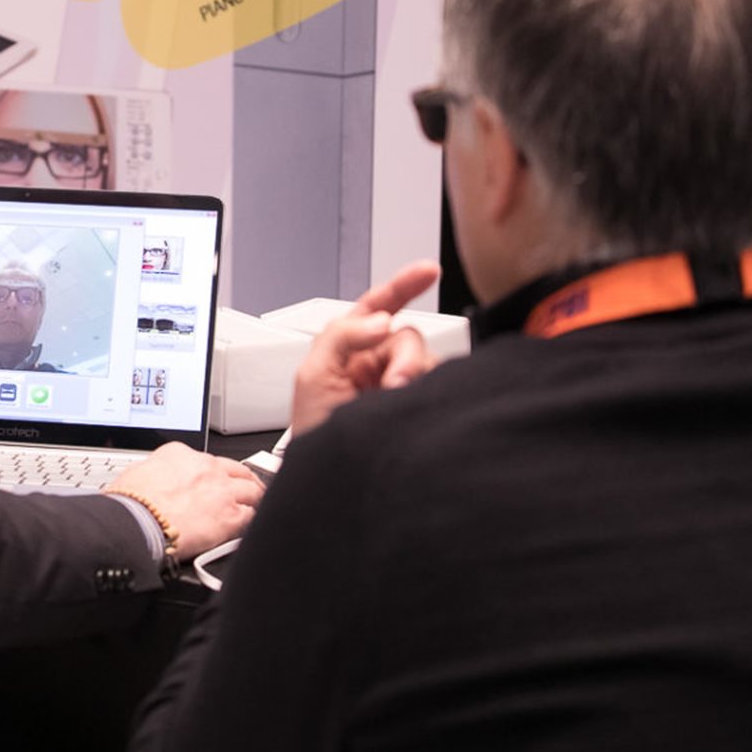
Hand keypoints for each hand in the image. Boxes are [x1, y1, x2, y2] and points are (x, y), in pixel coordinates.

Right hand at [107, 442, 263, 559]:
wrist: (135, 522)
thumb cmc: (130, 503)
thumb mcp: (136, 474)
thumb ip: (153, 474)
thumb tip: (150, 482)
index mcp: (180, 453)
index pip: (207, 459)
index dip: (213, 472)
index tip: (214, 480)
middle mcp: (206, 467)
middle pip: (237, 469)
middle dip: (244, 479)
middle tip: (248, 487)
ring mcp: (221, 490)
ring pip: (252, 490)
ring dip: (255, 497)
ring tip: (257, 504)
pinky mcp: (230, 516)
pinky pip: (252, 516)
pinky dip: (252, 520)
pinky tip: (250, 525)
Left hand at [289, 260, 440, 436]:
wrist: (330, 481)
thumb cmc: (314, 433)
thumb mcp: (313, 377)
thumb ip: (341, 337)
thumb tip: (380, 320)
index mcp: (351, 349)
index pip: (379, 308)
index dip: (403, 286)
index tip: (428, 271)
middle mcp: (378, 364)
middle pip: (407, 339)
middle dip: (404, 358)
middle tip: (396, 384)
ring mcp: (400, 387)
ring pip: (426, 364)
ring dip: (414, 379)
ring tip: (396, 405)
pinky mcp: (418, 408)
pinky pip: (439, 388)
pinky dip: (433, 393)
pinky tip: (416, 408)